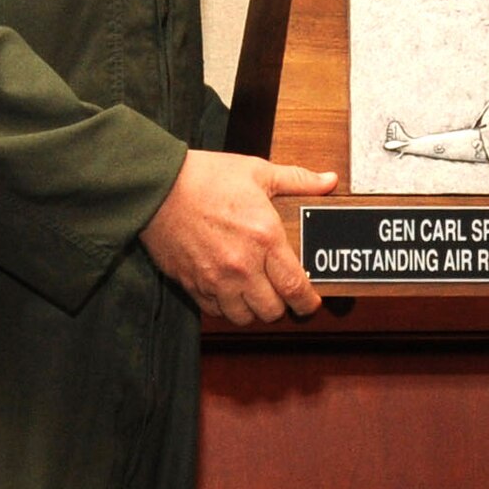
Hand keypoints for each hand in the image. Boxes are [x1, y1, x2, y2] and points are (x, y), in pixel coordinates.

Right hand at [139, 148, 336, 323]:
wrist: (159, 187)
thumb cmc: (207, 177)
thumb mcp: (258, 171)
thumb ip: (298, 179)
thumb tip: (329, 180)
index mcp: (265, 237)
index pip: (295, 287)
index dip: (308, 302)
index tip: (311, 303)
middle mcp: (242, 265)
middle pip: (271, 311)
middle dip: (281, 306)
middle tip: (281, 293)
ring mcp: (215, 279)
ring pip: (243, 317)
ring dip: (253, 309)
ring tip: (255, 292)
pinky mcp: (192, 284)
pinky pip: (215, 311)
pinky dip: (225, 306)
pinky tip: (229, 289)